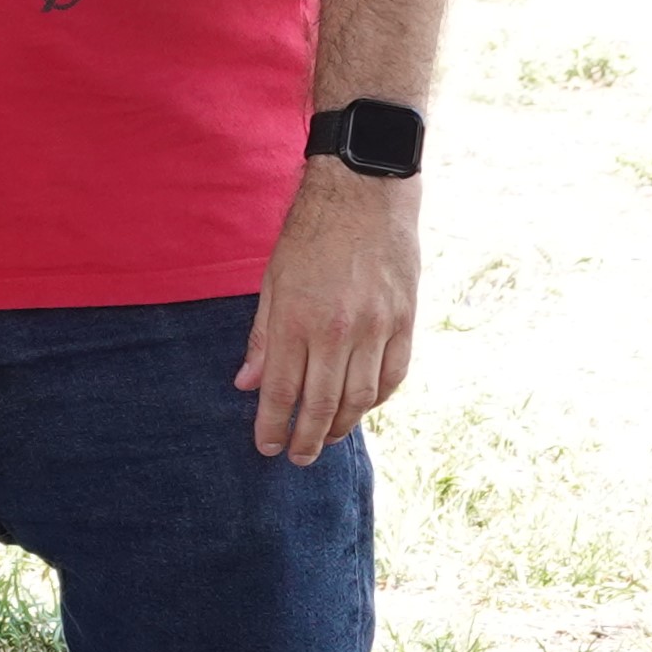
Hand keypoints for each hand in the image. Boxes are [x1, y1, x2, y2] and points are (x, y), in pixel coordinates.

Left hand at [233, 164, 419, 461]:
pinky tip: (362, 407)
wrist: (366, 192)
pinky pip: (394, 375)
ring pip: (360, 398)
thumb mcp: (273, 280)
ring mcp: (376, 327)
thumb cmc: (311, 234)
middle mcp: (336, 330)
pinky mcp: (405, 320)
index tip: (267, 447)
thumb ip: (263, 337)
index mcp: (296, 319)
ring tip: (326, 438)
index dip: (273, 426)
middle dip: (306, 438)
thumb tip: (247, 384)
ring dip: (342, 425)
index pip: (282, 391)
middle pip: (321, 403)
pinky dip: (378, 399)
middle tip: (298, 458)